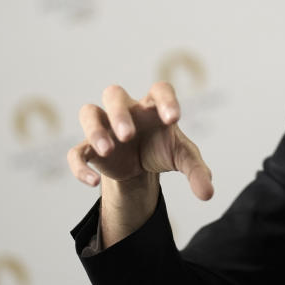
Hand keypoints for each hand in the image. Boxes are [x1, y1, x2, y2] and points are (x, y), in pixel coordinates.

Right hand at [68, 82, 212, 246]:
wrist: (140, 166)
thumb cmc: (163, 150)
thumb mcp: (184, 159)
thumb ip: (197, 172)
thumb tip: (208, 194)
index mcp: (153, 106)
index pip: (159, 90)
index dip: (166, 100)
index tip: (173, 119)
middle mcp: (126, 110)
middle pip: (114, 94)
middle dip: (119, 113)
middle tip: (128, 135)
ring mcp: (105, 127)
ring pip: (89, 113)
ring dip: (95, 130)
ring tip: (108, 151)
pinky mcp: (90, 149)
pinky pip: (76, 152)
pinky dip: (80, 166)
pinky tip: (93, 182)